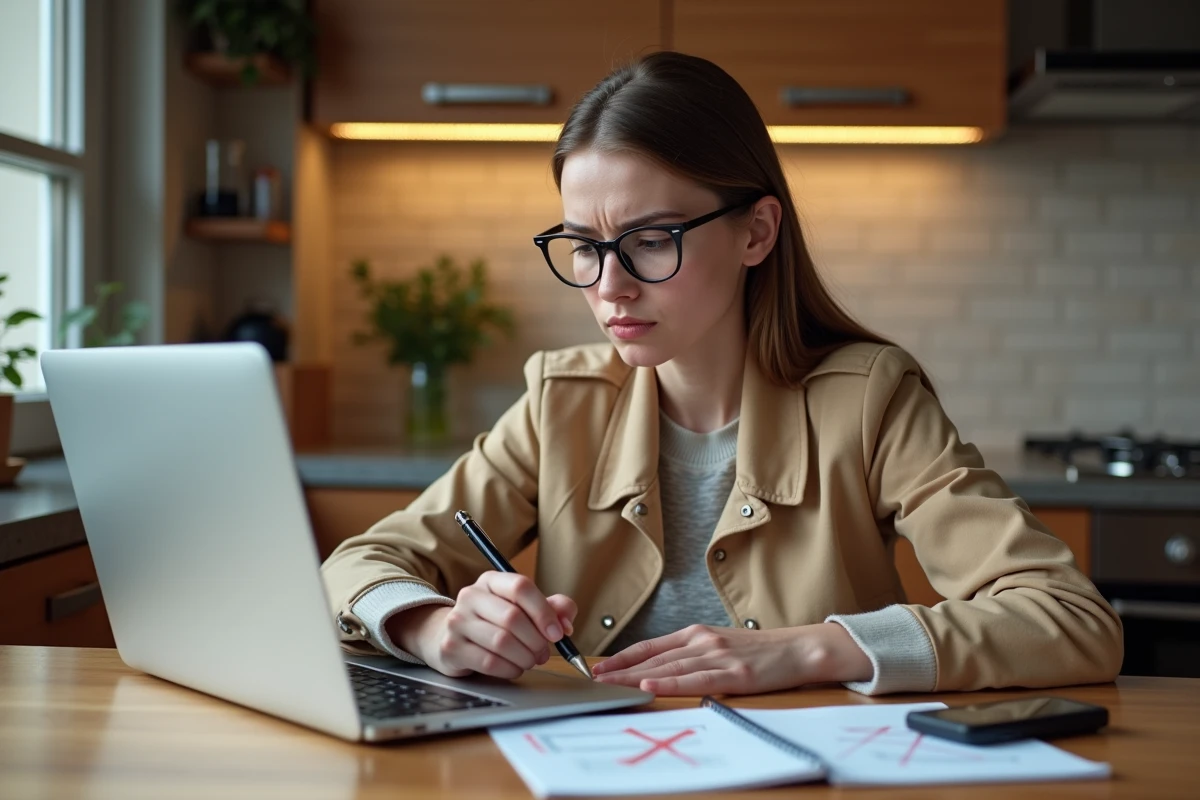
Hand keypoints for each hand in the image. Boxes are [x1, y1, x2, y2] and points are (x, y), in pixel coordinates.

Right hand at [388, 572, 576, 679]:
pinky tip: (514, 668)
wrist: (447, 636)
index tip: (558, 633)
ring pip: (501, 642)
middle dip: (536, 641)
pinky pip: (489, 662)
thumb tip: (567, 622)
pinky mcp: (451, 647)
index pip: (520, 587)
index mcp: (491, 581)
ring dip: (524, 657)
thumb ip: (551, 608)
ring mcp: (457, 621)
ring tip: (530, 661)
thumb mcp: (522, 608)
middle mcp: (471, 596)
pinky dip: (509, 669)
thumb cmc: (493, 622)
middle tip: (544, 653)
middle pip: (512, 617)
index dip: (544, 612)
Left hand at [591, 622, 872, 695]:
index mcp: (696, 633)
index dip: (622, 656)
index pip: (650, 646)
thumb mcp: (719, 644)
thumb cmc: (758, 651)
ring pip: (668, 668)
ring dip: (636, 676)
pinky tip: (652, 684)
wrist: (798, 649)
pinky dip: (671, 683)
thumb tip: (657, 667)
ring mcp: (717, 656)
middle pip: (653, 657)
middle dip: (621, 669)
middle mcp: (702, 641)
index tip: (599, 666)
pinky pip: (696, 679)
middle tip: (594, 678)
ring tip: (612, 684)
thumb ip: (690, 654)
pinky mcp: (734, 674)